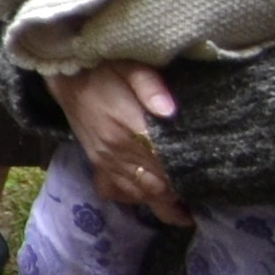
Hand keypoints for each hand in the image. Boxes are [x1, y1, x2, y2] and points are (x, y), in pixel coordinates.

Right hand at [52, 60, 189, 223]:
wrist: (67, 76)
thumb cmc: (105, 70)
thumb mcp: (130, 67)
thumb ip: (150, 86)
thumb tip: (170, 111)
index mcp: (130, 129)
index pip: (165, 164)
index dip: (187, 176)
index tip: (208, 180)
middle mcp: (117, 152)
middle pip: (157, 187)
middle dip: (181, 195)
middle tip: (204, 195)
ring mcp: (105, 162)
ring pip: (140, 195)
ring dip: (163, 202)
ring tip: (185, 207)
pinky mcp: (96, 165)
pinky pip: (117, 193)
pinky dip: (135, 198)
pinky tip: (149, 195)